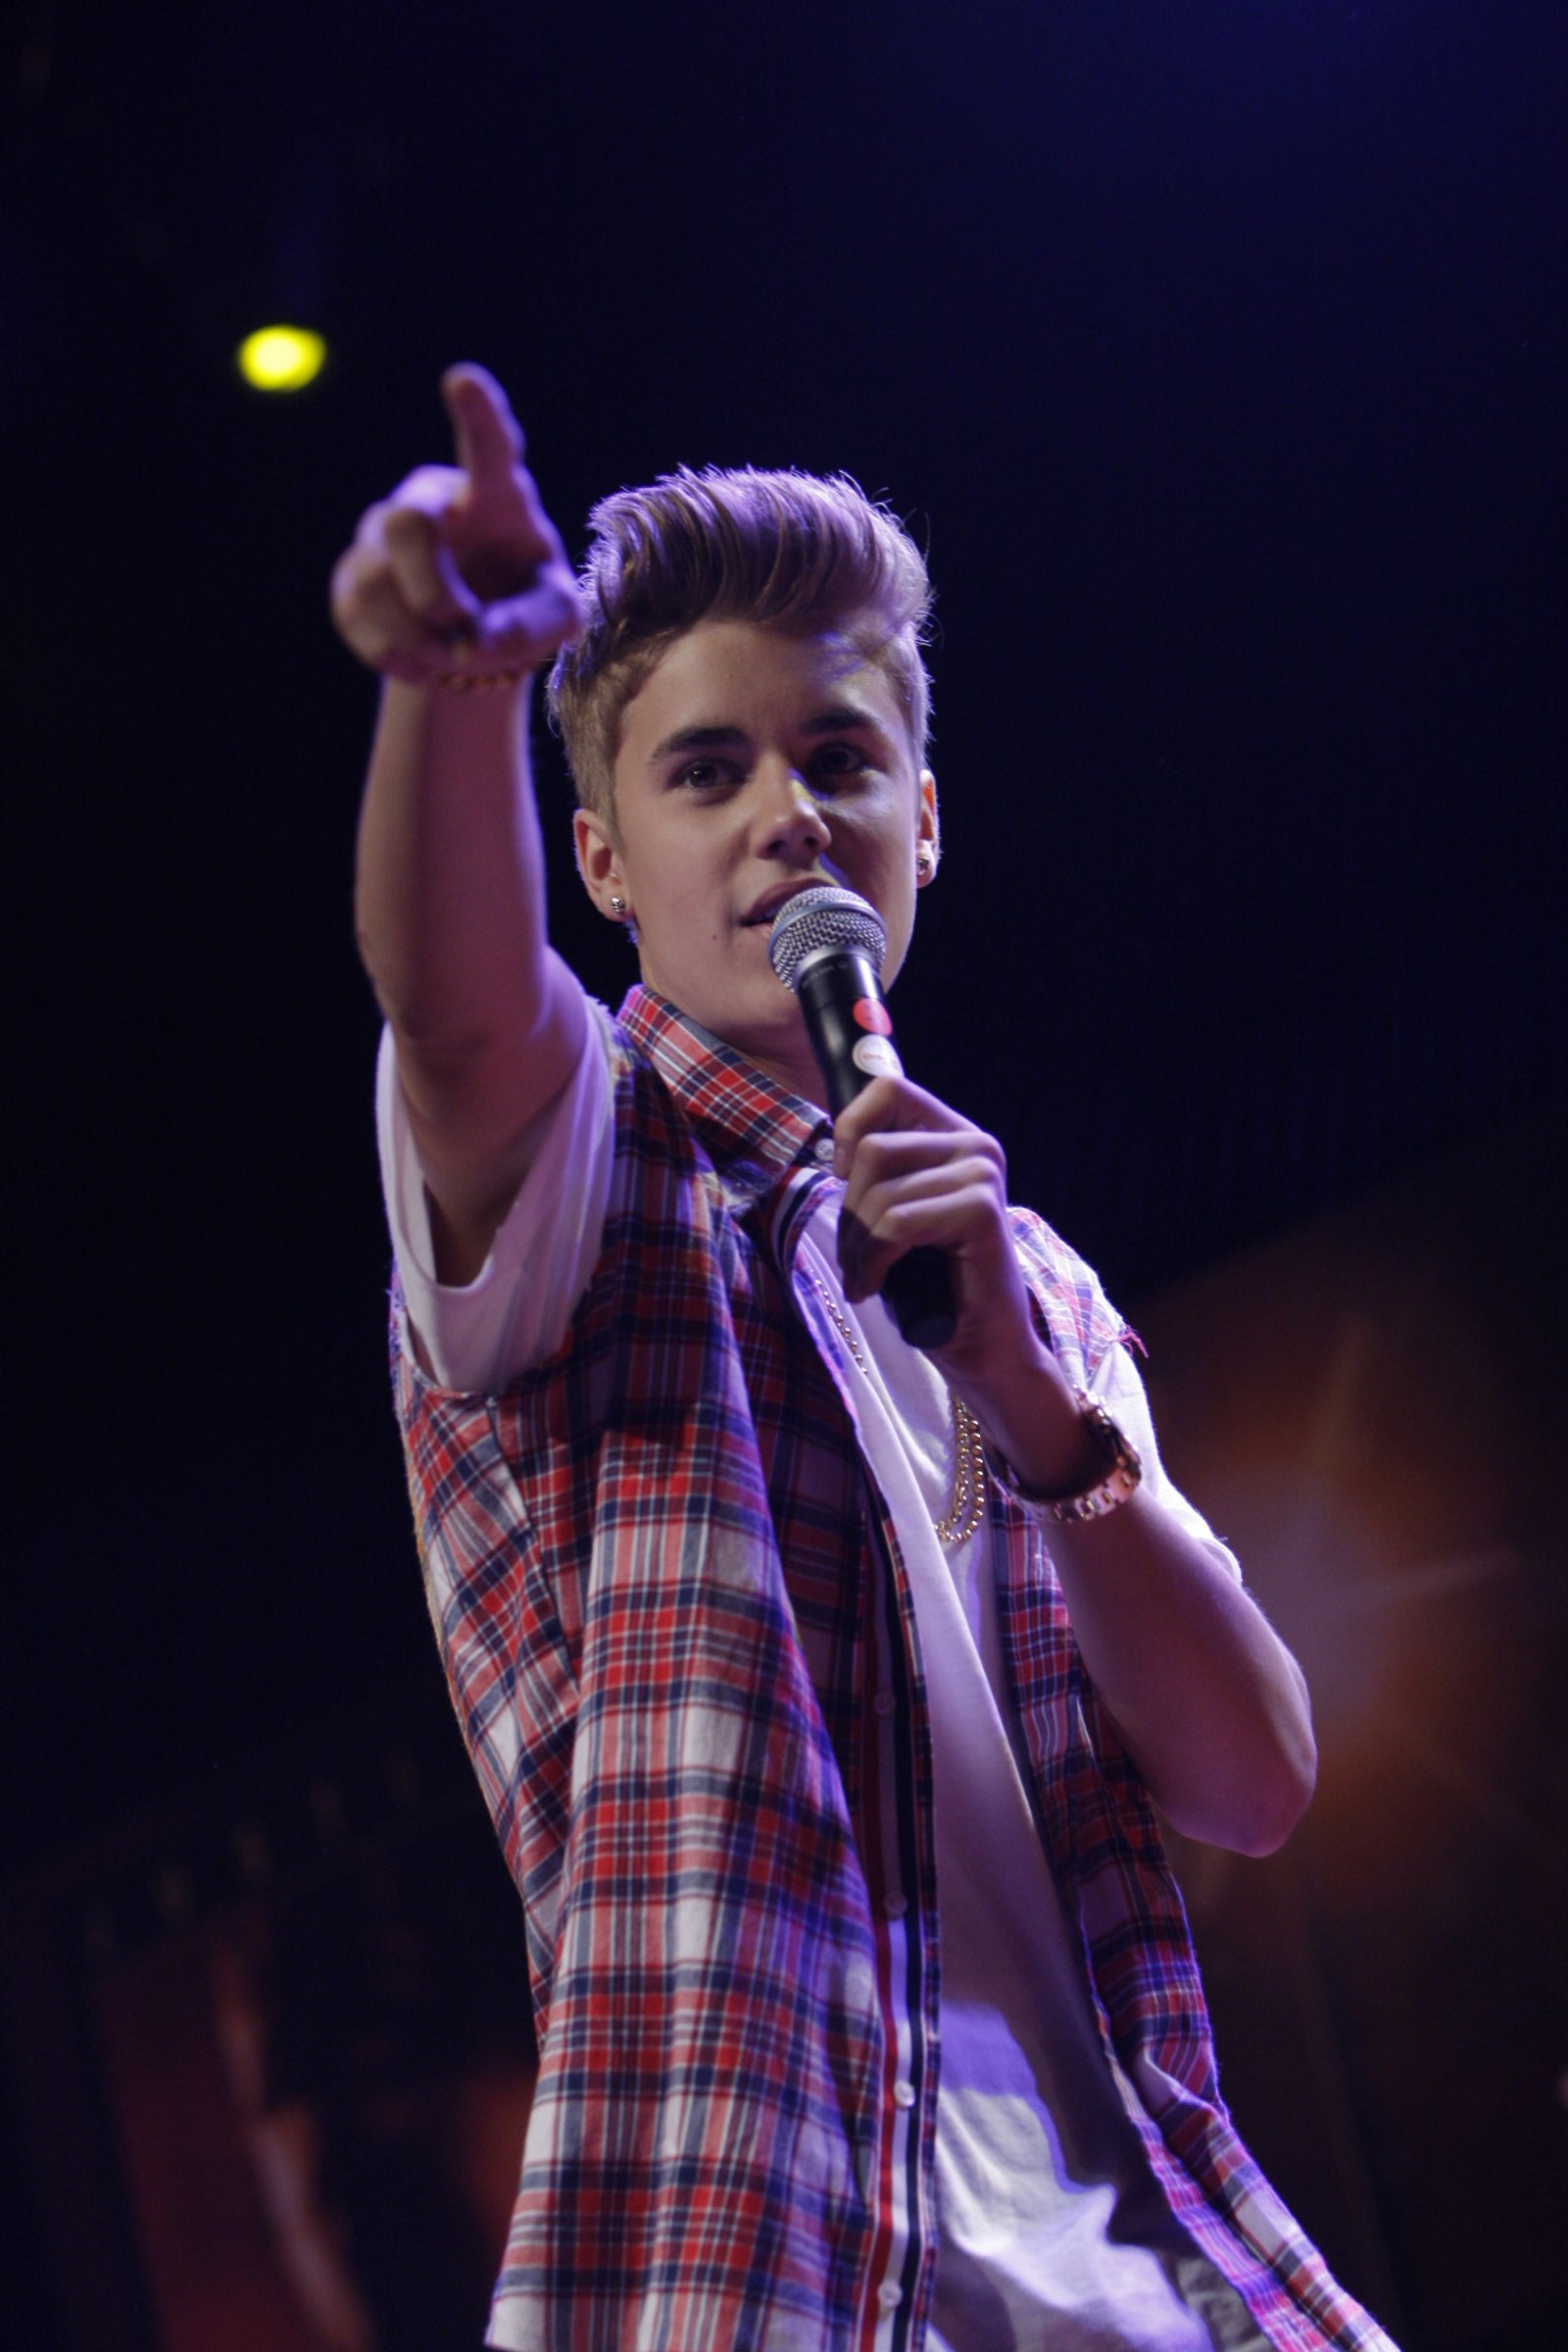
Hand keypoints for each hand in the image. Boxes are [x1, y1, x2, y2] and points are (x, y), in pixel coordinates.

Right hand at [330, 365, 582, 681]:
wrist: (476, 636)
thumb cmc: (526, 607)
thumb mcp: (554, 621)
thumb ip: (528, 626)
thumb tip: (469, 642)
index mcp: (497, 494)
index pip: (491, 447)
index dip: (479, 415)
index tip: (462, 380)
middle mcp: (434, 499)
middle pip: (406, 523)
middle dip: (431, 590)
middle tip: (460, 631)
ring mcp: (383, 532)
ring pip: (373, 579)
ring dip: (415, 636)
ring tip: (448, 656)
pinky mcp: (352, 575)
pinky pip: (353, 612)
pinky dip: (392, 652)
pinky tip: (419, 662)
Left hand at [834, 1075, 1102, 1488]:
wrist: (984, 1347)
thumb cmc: (933, 1284)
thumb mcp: (897, 1212)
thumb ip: (877, 1172)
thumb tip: (834, 1148)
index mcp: (955, 1135)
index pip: (888, 1087)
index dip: (850, 1128)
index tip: (844, 1178)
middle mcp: (976, 1145)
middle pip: (873, 1148)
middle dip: (850, 1211)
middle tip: (858, 1257)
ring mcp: (982, 1175)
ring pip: (879, 1192)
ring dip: (857, 1247)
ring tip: (866, 1278)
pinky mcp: (980, 1211)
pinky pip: (895, 1224)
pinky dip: (872, 1262)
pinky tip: (873, 1288)